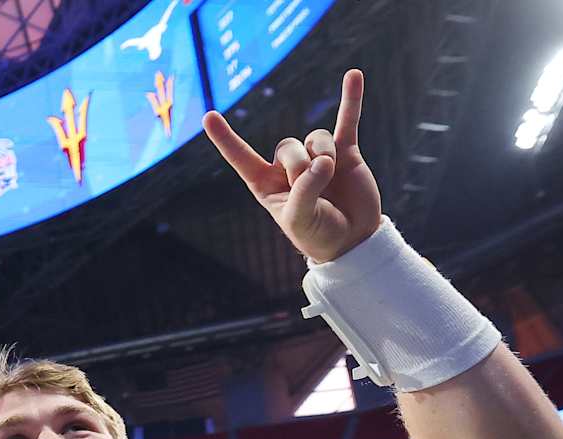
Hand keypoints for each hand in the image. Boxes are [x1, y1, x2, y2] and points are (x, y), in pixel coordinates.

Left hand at [203, 69, 380, 263]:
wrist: (352, 239)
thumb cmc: (318, 234)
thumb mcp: (300, 220)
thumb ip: (305, 191)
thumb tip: (322, 161)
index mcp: (266, 184)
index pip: (241, 157)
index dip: (225, 139)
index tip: (208, 116)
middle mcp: (288, 167)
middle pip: (286, 146)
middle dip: (299, 167)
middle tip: (312, 187)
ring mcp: (316, 156)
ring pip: (313, 138)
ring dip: (323, 155)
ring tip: (331, 176)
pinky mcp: (344, 152)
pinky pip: (347, 120)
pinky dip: (352, 99)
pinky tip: (354, 76)